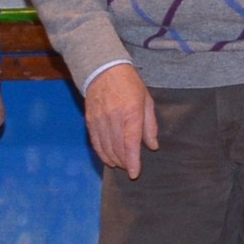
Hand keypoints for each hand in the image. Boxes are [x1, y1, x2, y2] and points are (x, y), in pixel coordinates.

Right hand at [82, 63, 156, 177]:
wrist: (103, 70)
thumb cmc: (129, 84)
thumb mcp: (146, 100)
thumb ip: (150, 125)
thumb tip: (153, 146)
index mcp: (131, 112)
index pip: (130, 143)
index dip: (133, 161)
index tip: (135, 173)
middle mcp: (114, 118)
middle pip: (117, 148)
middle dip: (124, 162)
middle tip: (130, 167)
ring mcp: (99, 120)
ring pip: (106, 148)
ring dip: (113, 160)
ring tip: (120, 164)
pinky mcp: (90, 121)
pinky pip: (95, 142)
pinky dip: (101, 153)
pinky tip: (108, 159)